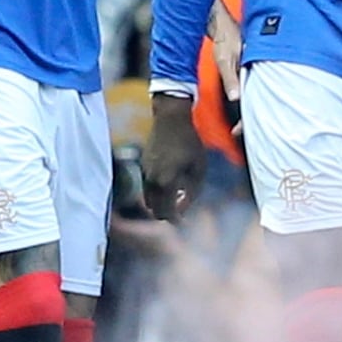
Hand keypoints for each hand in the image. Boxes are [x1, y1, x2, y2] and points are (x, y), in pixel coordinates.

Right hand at [138, 93, 206, 214]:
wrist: (170, 118)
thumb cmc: (189, 142)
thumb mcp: (198, 168)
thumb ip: (192, 192)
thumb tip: (185, 208)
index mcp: (165, 183)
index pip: (166, 213)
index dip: (176, 221)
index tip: (184, 223)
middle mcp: (151, 180)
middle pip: (154, 209)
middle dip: (166, 215)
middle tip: (180, 214)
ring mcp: (144, 172)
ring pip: (148, 199)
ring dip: (160, 203)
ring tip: (175, 200)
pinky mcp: (143, 165)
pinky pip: (147, 186)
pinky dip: (156, 192)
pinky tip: (169, 185)